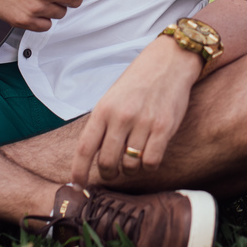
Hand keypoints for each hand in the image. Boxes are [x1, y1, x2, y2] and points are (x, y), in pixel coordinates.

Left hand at [71, 35, 200, 184]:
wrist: (168, 61)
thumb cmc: (138, 82)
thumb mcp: (112, 98)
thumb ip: (103, 124)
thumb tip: (92, 156)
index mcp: (103, 109)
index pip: (85, 148)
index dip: (79, 171)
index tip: (77, 185)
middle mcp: (121, 117)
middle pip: (107, 162)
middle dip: (108, 173)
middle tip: (112, 172)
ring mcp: (143, 122)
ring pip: (130, 164)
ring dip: (130, 169)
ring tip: (133, 160)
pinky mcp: (164, 127)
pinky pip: (151, 161)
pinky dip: (149, 165)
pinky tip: (149, 156)